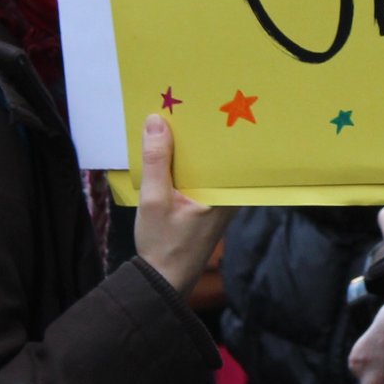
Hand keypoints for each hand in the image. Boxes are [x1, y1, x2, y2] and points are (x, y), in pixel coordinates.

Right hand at [130, 113, 229, 295]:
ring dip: (194, 147)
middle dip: (205, 133)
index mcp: (226, 193)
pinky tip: (171, 149)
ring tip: (180, 119)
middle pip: (219, 155)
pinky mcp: (208, 205)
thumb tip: (156, 121)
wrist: (162, 281)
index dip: (220, 127)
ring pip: (209, 164)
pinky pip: (201, 175)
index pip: (230, 152)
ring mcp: (220, 201)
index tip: (210, 103)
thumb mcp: (154, 200)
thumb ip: (156, 161)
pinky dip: (188, 163)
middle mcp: (229, 195)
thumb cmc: (163, 244)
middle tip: (192, 103)